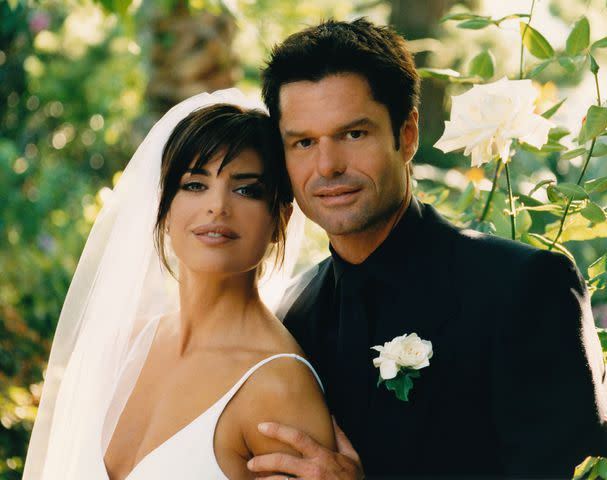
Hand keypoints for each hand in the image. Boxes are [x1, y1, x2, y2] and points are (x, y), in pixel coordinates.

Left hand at [247, 417, 364, 478]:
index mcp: (323, 456)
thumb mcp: (352, 456)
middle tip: (251, 463)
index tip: (262, 426)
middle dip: (262, 461)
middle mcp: (314, 471)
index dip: (277, 430)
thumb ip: (339, 436)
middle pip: (281, 461)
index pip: (297, 438)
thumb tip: (331, 416)